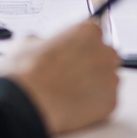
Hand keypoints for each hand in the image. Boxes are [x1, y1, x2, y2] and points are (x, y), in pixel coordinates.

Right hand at [5, 20, 119, 134]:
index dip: (81, 44)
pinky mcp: (111, 103)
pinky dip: (94, 105)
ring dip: (95, 84)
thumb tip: (40, 45)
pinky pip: (107, 101)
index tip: (74, 52)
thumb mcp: (26, 43)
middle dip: (92, 64)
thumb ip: (43, 41)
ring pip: (108, 79)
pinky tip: (74, 105)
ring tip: (70, 93)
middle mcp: (104, 52)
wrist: (28, 105)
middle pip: (105, 55)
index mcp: (87, 32)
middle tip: (70, 75)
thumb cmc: (26, 73)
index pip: (94, 32)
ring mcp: (110, 78)